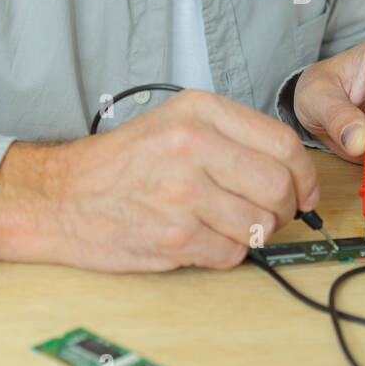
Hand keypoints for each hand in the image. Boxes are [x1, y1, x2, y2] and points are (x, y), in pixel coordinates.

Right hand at [0, 89, 319, 271]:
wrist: (60, 196)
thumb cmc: (121, 164)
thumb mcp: (175, 123)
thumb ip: (232, 138)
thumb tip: (294, 173)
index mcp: (199, 111)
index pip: (282, 144)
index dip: (303, 175)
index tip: (302, 191)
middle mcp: (192, 146)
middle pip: (279, 186)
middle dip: (284, 209)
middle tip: (269, 214)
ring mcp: (183, 193)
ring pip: (261, 224)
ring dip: (255, 234)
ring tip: (228, 226)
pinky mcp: (174, 236)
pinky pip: (232, 254)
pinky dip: (226, 254)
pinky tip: (202, 240)